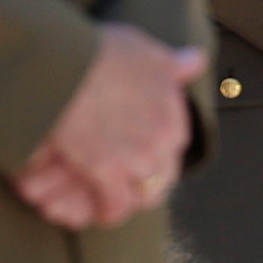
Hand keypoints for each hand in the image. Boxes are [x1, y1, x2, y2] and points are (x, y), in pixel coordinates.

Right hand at [14, 24, 203, 229]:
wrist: (67, 64)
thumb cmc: (103, 53)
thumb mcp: (148, 51)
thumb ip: (174, 63)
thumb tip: (195, 61)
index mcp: (174, 113)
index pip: (175, 147)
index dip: (158, 153)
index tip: (142, 155)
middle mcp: (162, 140)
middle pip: (163, 177)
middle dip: (147, 183)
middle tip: (127, 184)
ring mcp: (136, 158)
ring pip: (143, 195)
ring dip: (129, 199)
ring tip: (113, 199)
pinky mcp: (104, 172)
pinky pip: (113, 206)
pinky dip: (105, 210)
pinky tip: (98, 210)